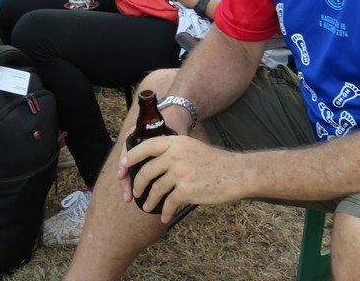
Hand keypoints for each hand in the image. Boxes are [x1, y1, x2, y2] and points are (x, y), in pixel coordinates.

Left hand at [120, 135, 237, 221]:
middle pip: (146, 171)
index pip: (146, 146)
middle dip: (137, 184)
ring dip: (149, 201)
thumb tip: (154, 163)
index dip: (131, 157)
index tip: (123, 167)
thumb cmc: (215, 162)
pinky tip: (164, 217)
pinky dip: (164, 212)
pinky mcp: (186, 190)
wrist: (236, 173)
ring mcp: (180, 172)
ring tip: (147, 207)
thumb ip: (173, 151)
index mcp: (175, 142)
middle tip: (136, 193)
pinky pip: (168, 203)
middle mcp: (175, 155)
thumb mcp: (192, 147)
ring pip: (155, 189)